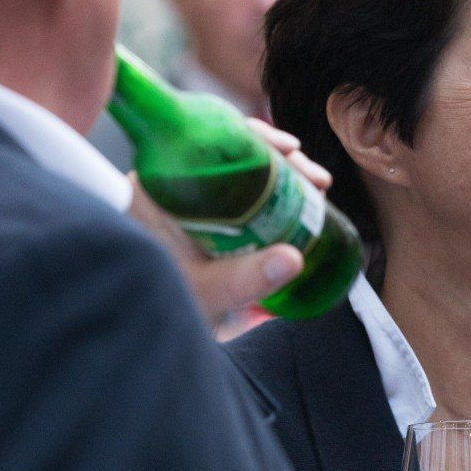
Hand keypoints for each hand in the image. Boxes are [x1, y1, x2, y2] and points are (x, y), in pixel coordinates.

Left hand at [127, 120, 333, 320]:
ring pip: (242, 172)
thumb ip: (245, 278)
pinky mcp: (208, 217)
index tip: (289, 150)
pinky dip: (274, 192)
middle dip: (280, 159)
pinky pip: (243, 194)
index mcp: (154, 189)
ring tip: (318, 187)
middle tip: (314, 178)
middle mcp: (171, 186)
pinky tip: (303, 199)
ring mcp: (191, 201)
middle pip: (231, 153)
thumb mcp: (207, 292)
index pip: (205, 142)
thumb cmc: (166, 306)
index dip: (252, 139)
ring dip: (284, 174)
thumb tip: (292, 259)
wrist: (153, 331)